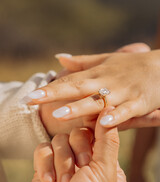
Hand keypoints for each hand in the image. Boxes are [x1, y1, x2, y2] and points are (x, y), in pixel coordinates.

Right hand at [23, 108, 128, 181]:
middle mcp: (83, 162)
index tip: (90, 124)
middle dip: (77, 148)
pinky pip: (41, 150)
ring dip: (61, 160)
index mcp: (103, 163)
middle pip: (77, 133)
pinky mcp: (44, 170)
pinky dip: (44, 164)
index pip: (98, 133)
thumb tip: (110, 109)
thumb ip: (107, 140)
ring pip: (58, 140)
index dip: (93, 127)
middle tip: (81, 167)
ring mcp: (62, 165)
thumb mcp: (105, 172)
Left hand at [38, 43, 153, 136]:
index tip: (30, 97)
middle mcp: (106, 82)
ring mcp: (122, 93)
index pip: (69, 81)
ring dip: (79, 107)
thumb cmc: (131, 65)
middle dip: (55, 95)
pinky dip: (115, 116)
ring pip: (98, 101)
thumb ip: (81, 62)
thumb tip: (59, 58)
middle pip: (78, 89)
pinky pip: (125, 111)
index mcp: (97, 74)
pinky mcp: (138, 102)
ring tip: (58, 114)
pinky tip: (103, 123)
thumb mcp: (105, 60)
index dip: (49, 89)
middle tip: (33, 101)